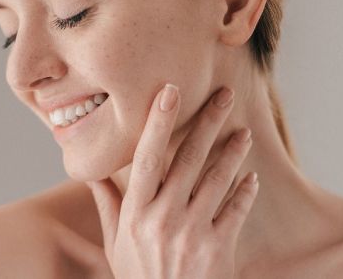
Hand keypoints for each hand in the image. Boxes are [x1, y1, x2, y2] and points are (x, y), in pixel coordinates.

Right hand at [86, 83, 258, 278]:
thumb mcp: (116, 245)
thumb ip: (108, 205)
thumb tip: (91, 172)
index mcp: (135, 213)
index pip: (146, 158)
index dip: (158, 122)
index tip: (169, 92)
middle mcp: (162, 219)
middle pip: (188, 160)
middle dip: (207, 122)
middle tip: (224, 95)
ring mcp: (192, 234)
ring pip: (217, 180)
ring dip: (233, 152)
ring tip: (243, 132)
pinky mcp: (218, 250)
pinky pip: (236, 211)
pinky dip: (245, 191)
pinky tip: (251, 177)